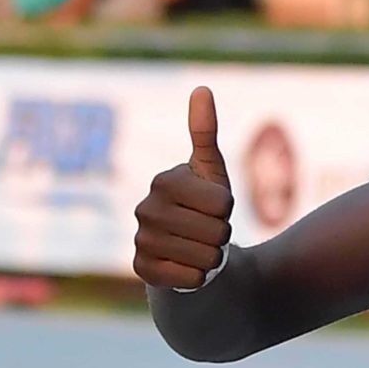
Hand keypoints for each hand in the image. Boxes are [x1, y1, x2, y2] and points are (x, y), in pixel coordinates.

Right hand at [133, 86, 235, 289]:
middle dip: (222, 235)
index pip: (223, 203)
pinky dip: (198, 276)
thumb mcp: (210, 171)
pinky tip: (187, 267)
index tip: (213, 207)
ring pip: (207, 257)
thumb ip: (205, 132)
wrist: (188, 249)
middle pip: (218, 232)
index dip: (227, 209)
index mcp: (164, 181)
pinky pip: (191, 278)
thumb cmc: (203, 207)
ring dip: (212, 257)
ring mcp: (141, 240)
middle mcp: (145, 209)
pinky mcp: (143, 270)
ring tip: (199, 248)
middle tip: (207, 231)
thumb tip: (202, 89)